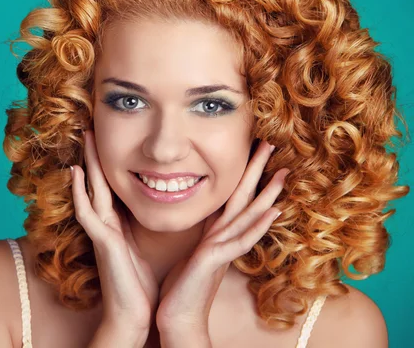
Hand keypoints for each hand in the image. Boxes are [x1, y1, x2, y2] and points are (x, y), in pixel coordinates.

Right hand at [71, 130, 158, 332]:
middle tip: (92, 126)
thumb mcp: (146, 246)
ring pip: (91, 190)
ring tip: (86, 138)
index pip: (112, 186)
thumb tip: (168, 203)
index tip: (111, 139)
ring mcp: (101, 232)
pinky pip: (86, 212)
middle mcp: (106, 224)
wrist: (135, 315)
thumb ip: (148, 224)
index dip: (110, 163)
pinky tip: (76, 172)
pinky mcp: (101, 242)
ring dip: (88, 164)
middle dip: (96, 154)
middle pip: (99, 181)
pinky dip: (79, 192)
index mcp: (117, 224)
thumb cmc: (142, 284)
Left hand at [156, 140, 289, 332]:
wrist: (177, 317)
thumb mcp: (191, 252)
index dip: (243, 174)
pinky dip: (257, 226)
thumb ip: (201, 234)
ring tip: (283, 173)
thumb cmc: (180, 286)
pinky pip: (240, 240)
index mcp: (215, 233)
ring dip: (267, 194)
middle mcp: (223, 238)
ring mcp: (222, 249)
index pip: (232, 197)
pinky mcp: (216, 261)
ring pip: (248, 216)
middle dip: (258, 172)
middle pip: (245, 199)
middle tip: (272, 144)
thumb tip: (201, 216)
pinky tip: (272, 212)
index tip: (251, 149)